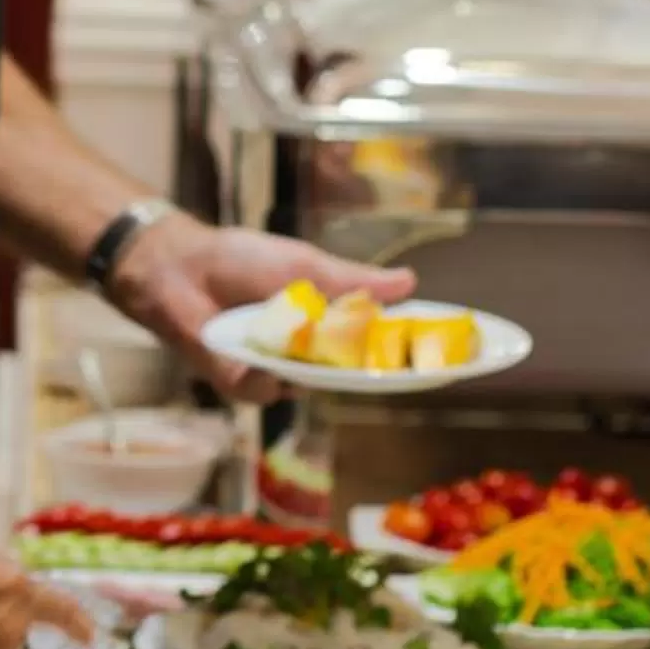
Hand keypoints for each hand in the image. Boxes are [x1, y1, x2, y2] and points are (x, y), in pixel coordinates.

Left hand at [108, 219, 414, 402]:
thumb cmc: (241, 259)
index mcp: (333, 321)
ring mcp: (282, 372)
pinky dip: (268, 367)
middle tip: (430, 359)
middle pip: (364, 372)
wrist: (178, 267)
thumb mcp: (304, 265)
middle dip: (396, 367)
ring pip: (320, 385)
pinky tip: (262, 345)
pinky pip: (271, 389)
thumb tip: (410, 283)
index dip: (422, 344)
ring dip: (323, 361)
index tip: (470, 347)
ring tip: (312, 328)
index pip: (385, 339)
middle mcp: (314, 354)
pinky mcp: (245, 384)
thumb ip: (353, 283)